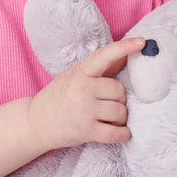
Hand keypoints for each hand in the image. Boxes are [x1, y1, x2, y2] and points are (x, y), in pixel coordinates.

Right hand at [28, 38, 144, 151]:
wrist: (34, 123)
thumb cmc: (57, 98)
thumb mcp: (72, 77)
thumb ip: (96, 71)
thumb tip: (124, 58)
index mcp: (79, 73)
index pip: (104, 56)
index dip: (124, 48)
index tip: (142, 42)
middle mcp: (82, 89)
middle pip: (119, 90)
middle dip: (119, 99)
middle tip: (108, 105)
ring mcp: (84, 111)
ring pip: (120, 111)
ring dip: (120, 118)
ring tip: (109, 119)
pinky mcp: (85, 131)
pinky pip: (115, 133)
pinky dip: (123, 134)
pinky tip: (122, 133)